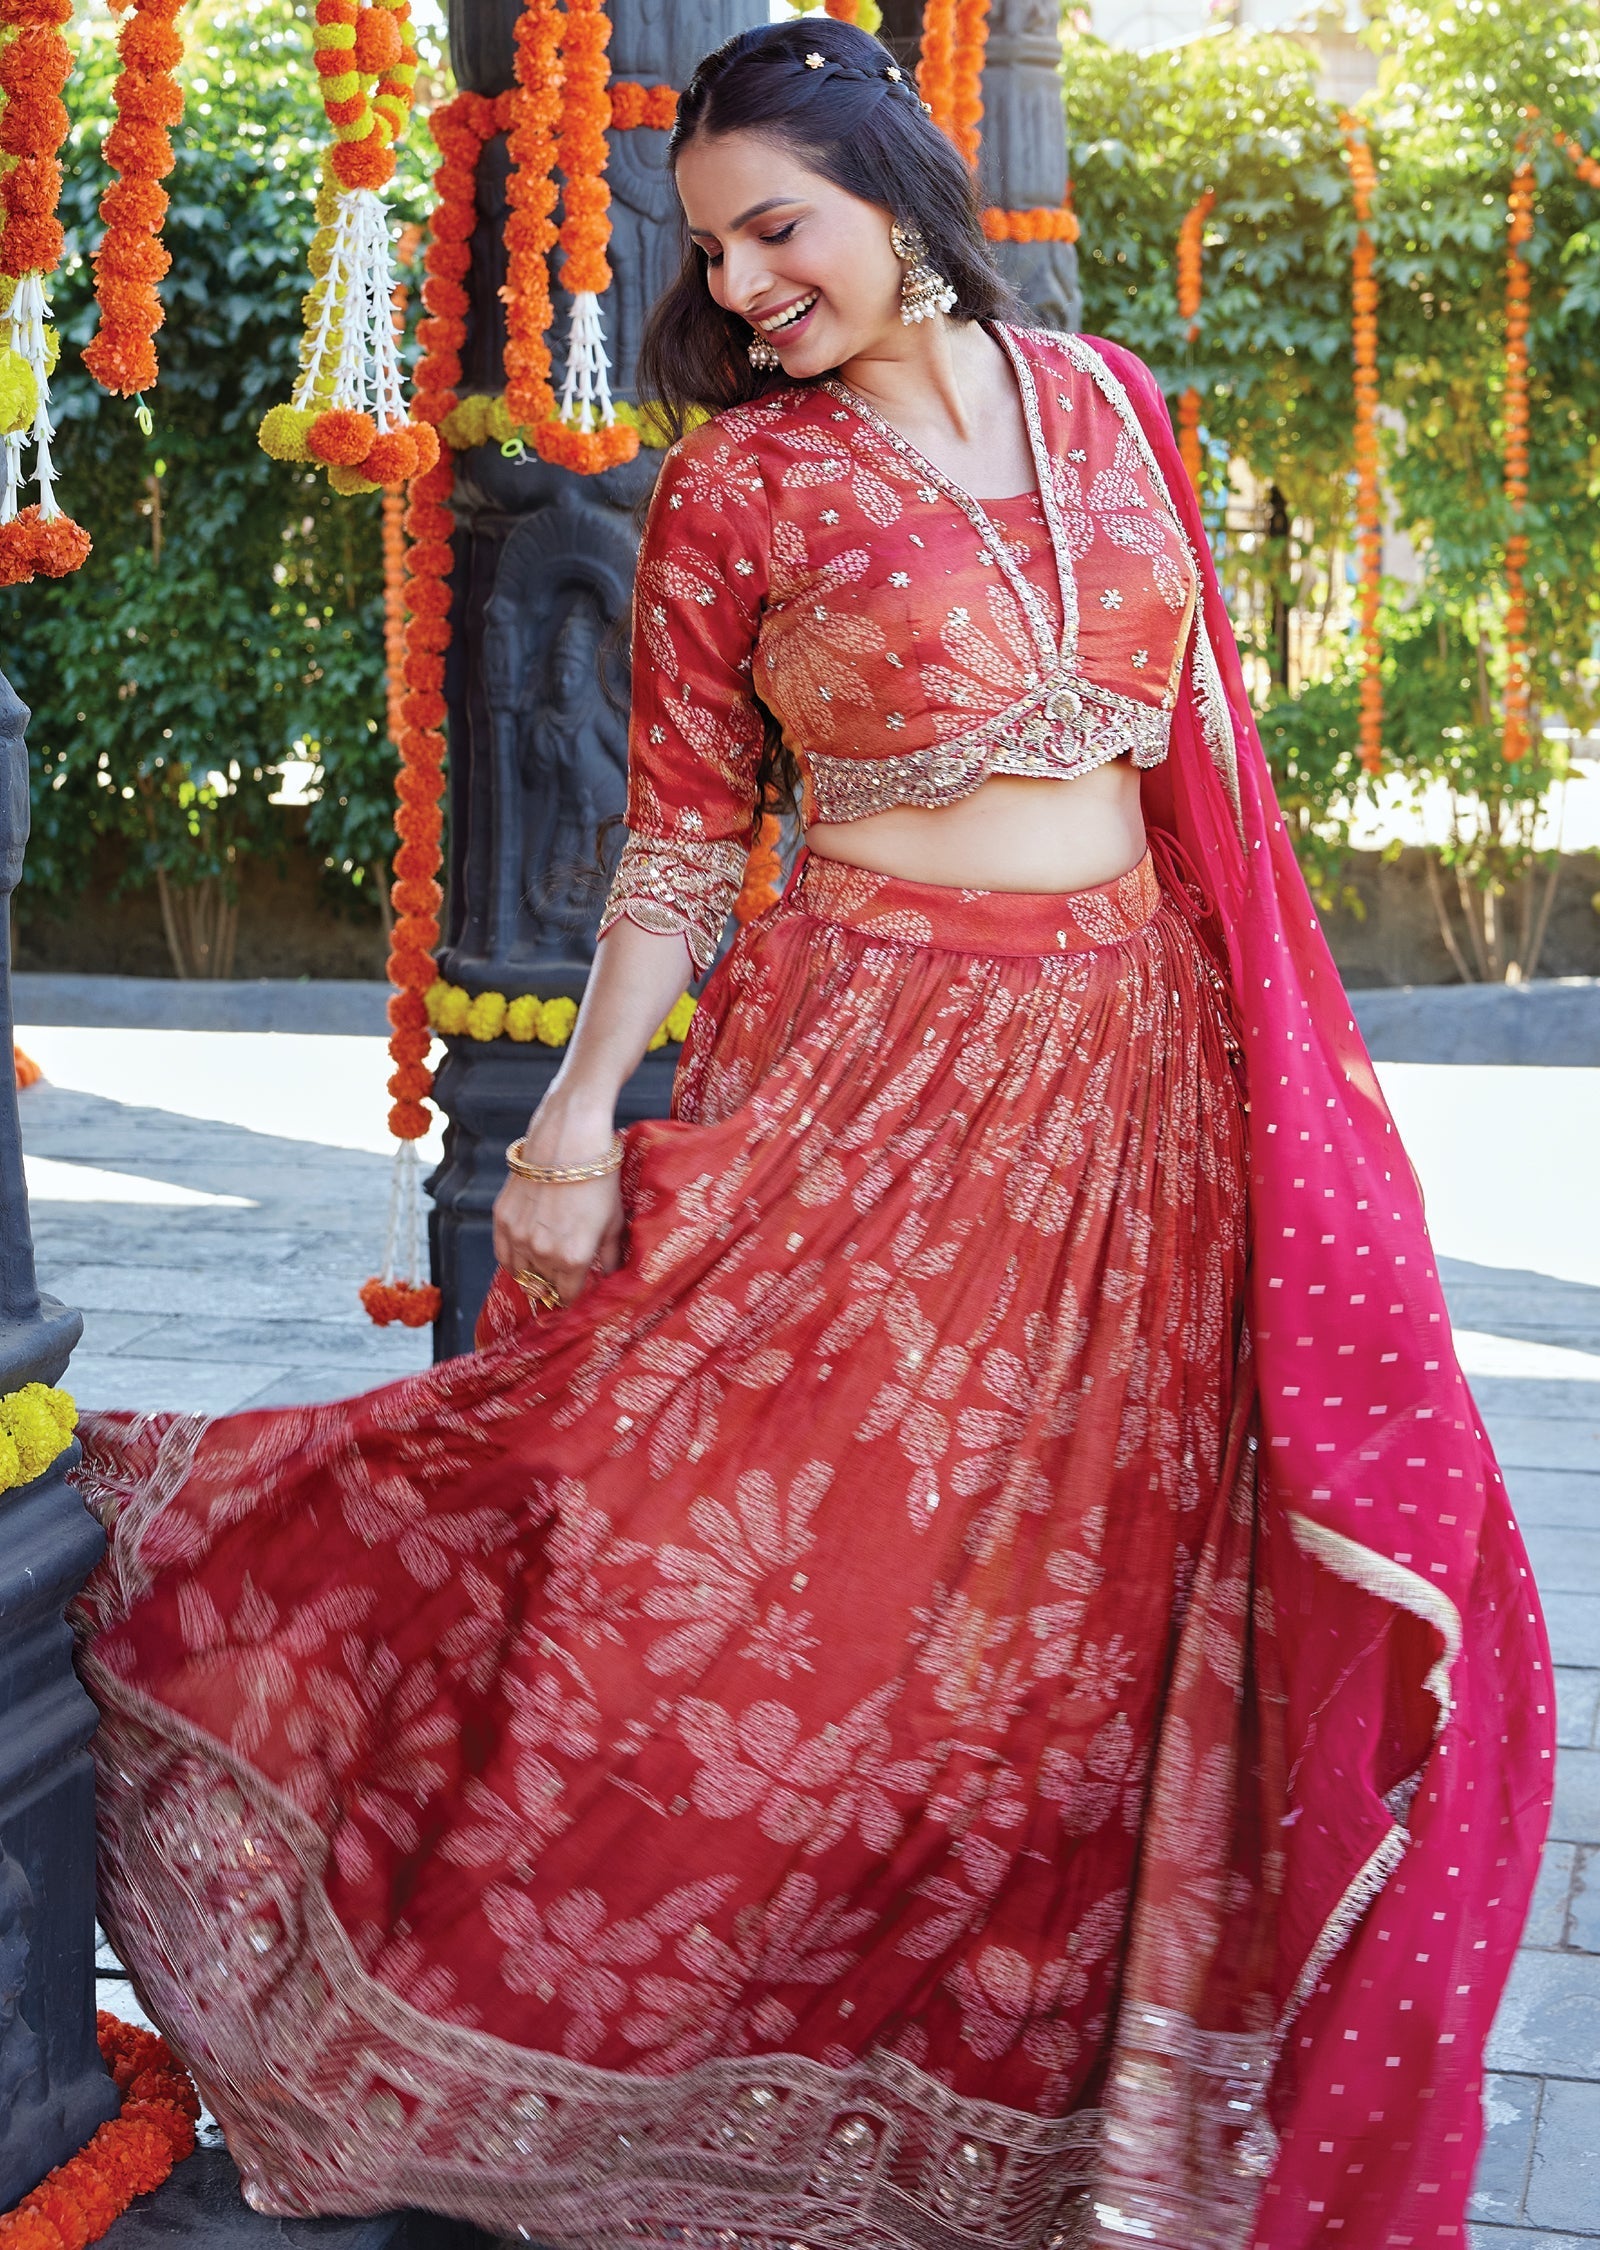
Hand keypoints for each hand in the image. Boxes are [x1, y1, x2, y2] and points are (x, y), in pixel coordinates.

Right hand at [491, 1103, 625, 1307]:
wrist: (569, 1139)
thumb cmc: (598, 1179)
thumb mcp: (613, 1221)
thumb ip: (610, 1256)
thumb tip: (611, 1276)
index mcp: (574, 1258)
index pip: (568, 1296)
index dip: (573, 1296)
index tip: (577, 1291)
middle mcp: (542, 1253)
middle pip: (545, 1285)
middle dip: (555, 1283)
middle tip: (564, 1275)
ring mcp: (518, 1236)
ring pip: (522, 1272)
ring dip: (533, 1273)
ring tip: (544, 1268)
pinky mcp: (502, 1218)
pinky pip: (502, 1253)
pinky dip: (512, 1260)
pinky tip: (522, 1259)